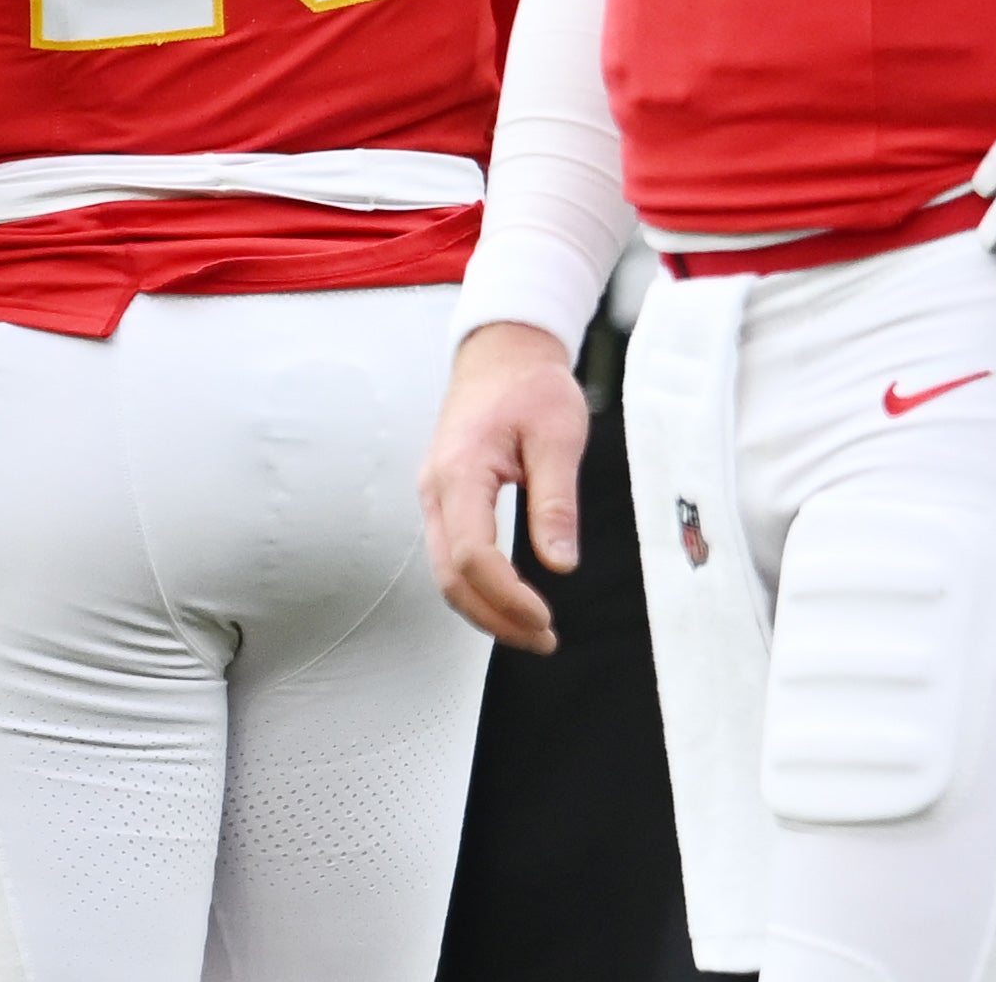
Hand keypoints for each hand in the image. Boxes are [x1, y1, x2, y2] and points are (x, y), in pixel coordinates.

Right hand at [418, 321, 590, 654]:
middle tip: (545, 640)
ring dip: (485, 609)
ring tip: (534, 631)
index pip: (471, 555)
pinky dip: (478, 588)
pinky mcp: (446, 499)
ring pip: (445, 572)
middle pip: (450, 576)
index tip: (546, 619)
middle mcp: (436, 489)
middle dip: (495, 618)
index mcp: (459, 472)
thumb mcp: (558, 437)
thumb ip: (555, 501)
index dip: (506, 597)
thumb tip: (559, 563)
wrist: (500, 354)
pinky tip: (512, 601)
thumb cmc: (530, 387)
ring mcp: (436, 496)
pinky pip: (451, 556)